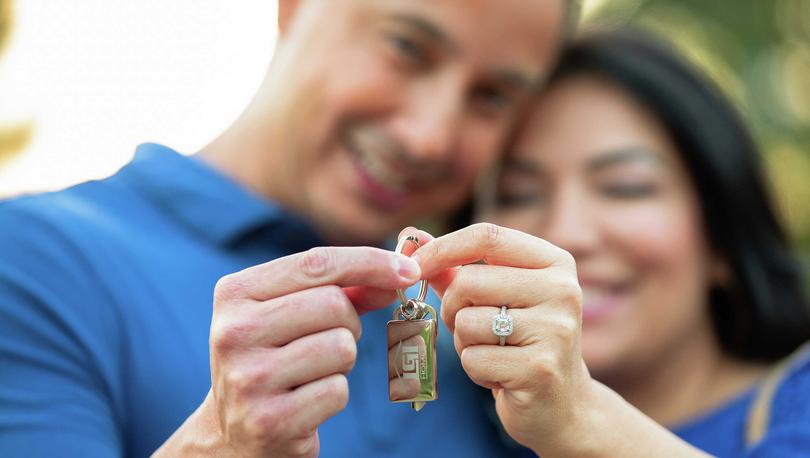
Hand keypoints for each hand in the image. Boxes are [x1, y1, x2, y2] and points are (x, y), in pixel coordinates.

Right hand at [156, 246, 420, 456]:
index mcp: (235, 293)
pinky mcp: (269, 420)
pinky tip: (307, 402)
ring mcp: (247, 378)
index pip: (316, 263)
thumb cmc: (276, 359)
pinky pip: (337, 390)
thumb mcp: (294, 314)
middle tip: (330, 342)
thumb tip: (400, 272)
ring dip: (342, 361)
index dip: (370, 262)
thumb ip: (344, 288)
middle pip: (333, 304)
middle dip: (350, 323)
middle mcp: (233, 331)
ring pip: (341, 346)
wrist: (237, 433)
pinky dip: (334, 395)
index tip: (409, 270)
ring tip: (312, 373)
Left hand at [403, 224, 592, 454]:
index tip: (413, 265)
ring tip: (492, 353)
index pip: (486, 237)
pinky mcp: (540, 369)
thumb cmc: (519, 343)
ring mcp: (555, 330)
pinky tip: (500, 376)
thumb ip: (455, 268)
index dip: (441, 248)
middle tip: (468, 328)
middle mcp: (562, 290)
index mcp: (554, 262)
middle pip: (469, 281)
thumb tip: (409, 237)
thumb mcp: (494, 298)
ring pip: (467, 322)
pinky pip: (474, 359)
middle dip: (452, 308)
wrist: (562, 405)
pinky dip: (475, 370)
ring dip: (465, 343)